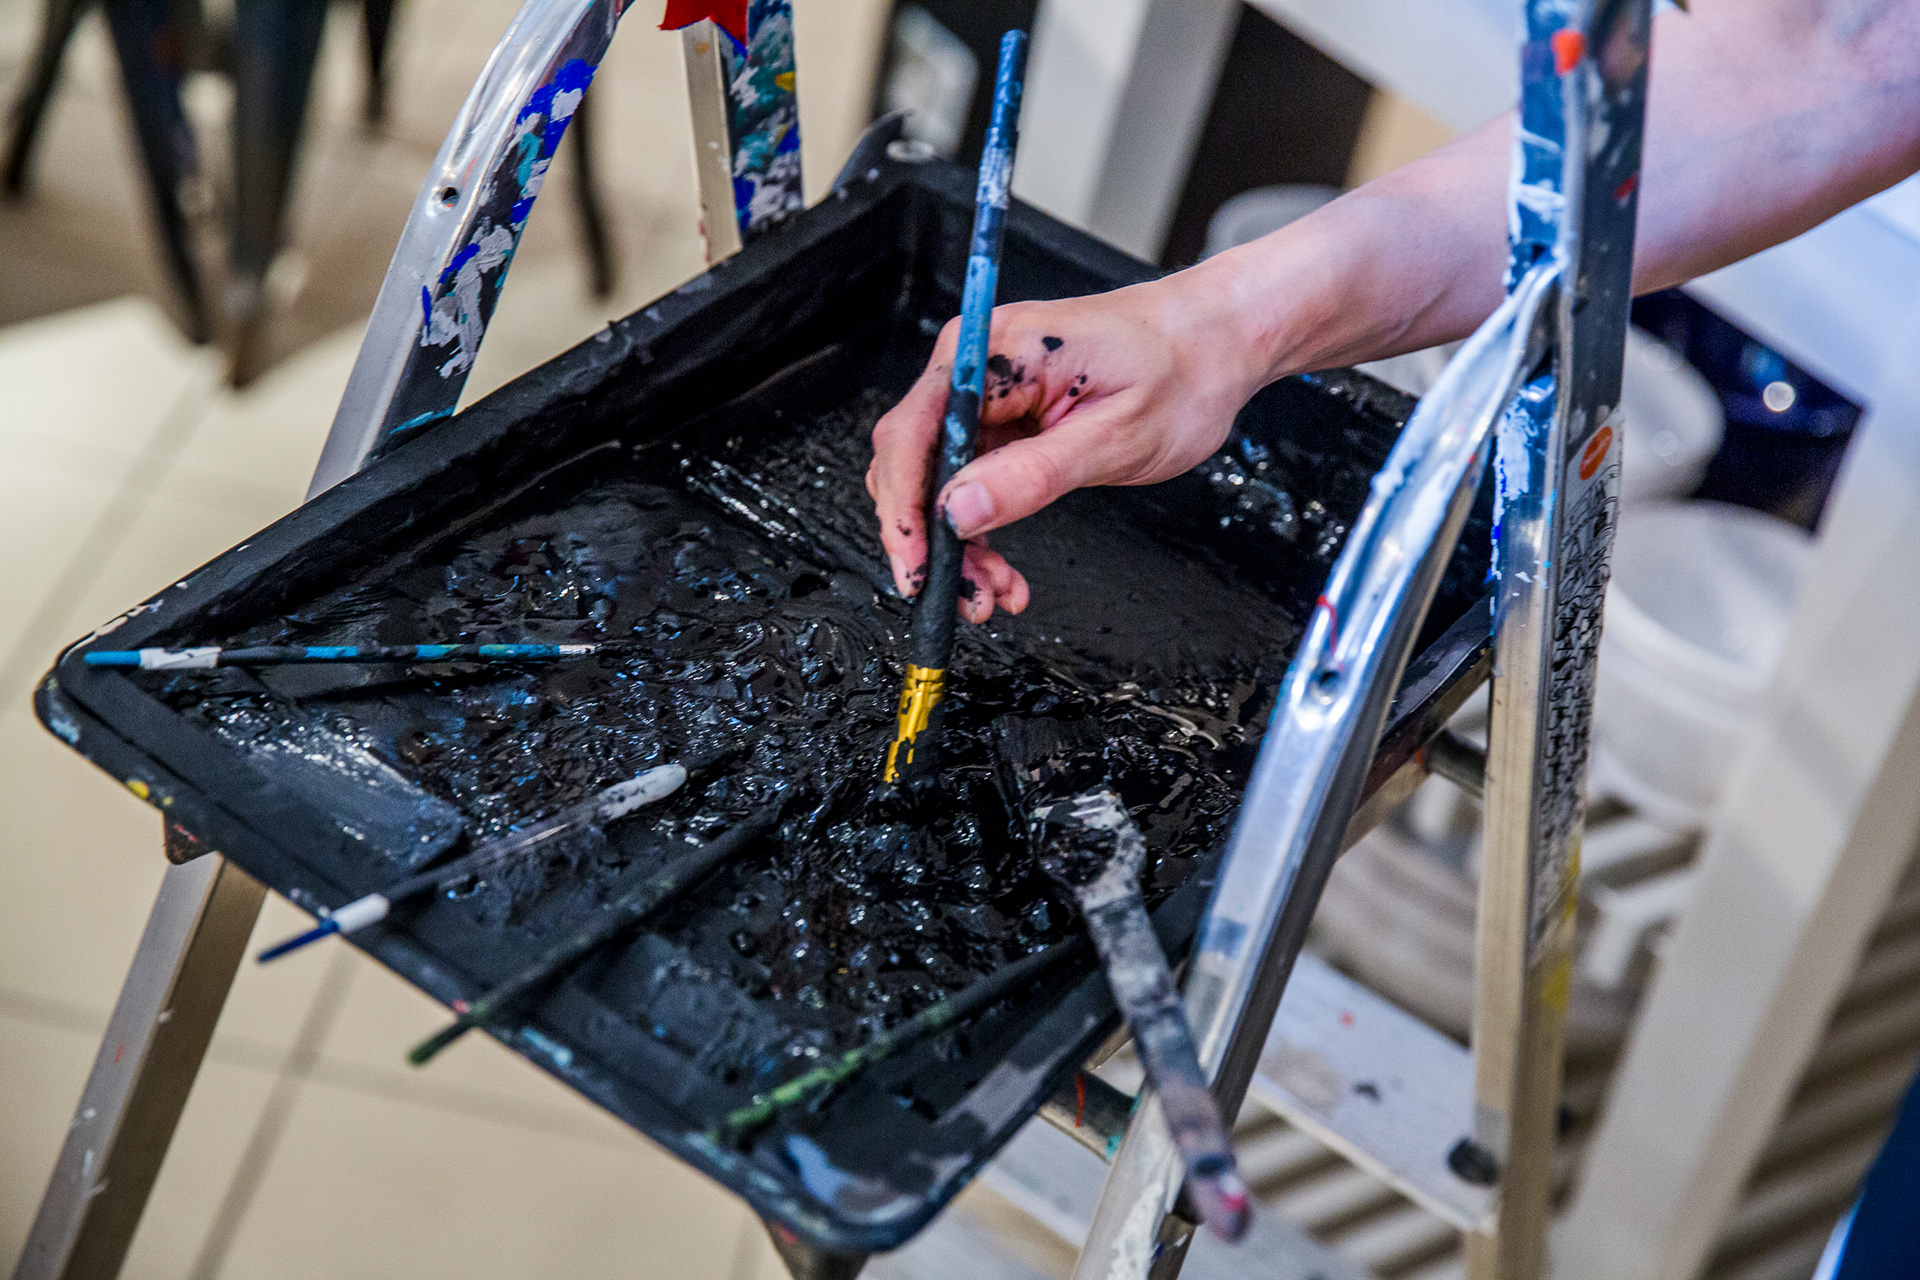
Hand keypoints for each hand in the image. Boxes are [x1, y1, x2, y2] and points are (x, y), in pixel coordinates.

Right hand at [867, 274, 1273, 621]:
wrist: (1216, 342)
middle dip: (932, 539)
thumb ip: (1032, 475)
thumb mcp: (1114, 436)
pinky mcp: (1002, 417)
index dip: (905, 511)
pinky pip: (967, 480)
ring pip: (936, 482)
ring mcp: (985, 392)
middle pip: (913, 463)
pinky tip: (1001, 567)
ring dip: (956, 544)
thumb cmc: (1181, 371)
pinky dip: (978, 528)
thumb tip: (959, 511)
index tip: (918, 570)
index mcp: (993, 353)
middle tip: (970, 597)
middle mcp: (975, 365)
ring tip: (994, 591)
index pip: (912, 436)